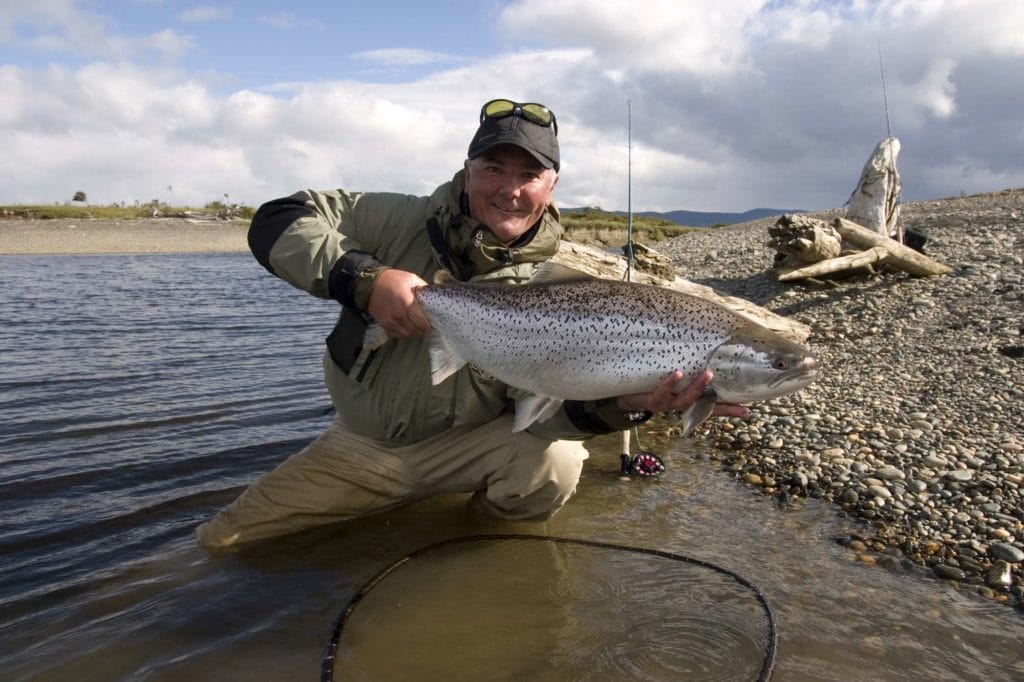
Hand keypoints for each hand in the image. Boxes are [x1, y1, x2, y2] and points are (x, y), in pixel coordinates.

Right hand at [366, 268, 431, 338]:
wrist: (371, 284)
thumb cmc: (391, 280)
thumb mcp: (411, 279)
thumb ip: (423, 289)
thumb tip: (432, 298)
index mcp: (407, 303)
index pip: (422, 323)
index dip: (428, 324)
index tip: (430, 321)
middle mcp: (398, 314)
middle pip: (416, 331)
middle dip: (422, 329)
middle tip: (424, 324)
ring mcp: (390, 321)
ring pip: (407, 335)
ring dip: (414, 332)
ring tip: (416, 325)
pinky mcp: (384, 324)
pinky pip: (398, 335)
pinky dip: (404, 333)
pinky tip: (406, 326)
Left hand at [615, 369, 750, 419]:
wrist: (622, 394)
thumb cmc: (651, 384)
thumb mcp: (671, 379)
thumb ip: (687, 374)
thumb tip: (705, 360)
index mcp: (687, 400)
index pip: (712, 407)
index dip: (729, 410)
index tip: (748, 411)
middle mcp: (678, 404)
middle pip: (702, 405)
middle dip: (718, 400)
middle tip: (733, 389)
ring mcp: (666, 403)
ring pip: (684, 399)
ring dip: (697, 387)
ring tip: (708, 374)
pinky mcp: (651, 399)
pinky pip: (662, 392)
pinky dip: (669, 383)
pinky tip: (677, 373)